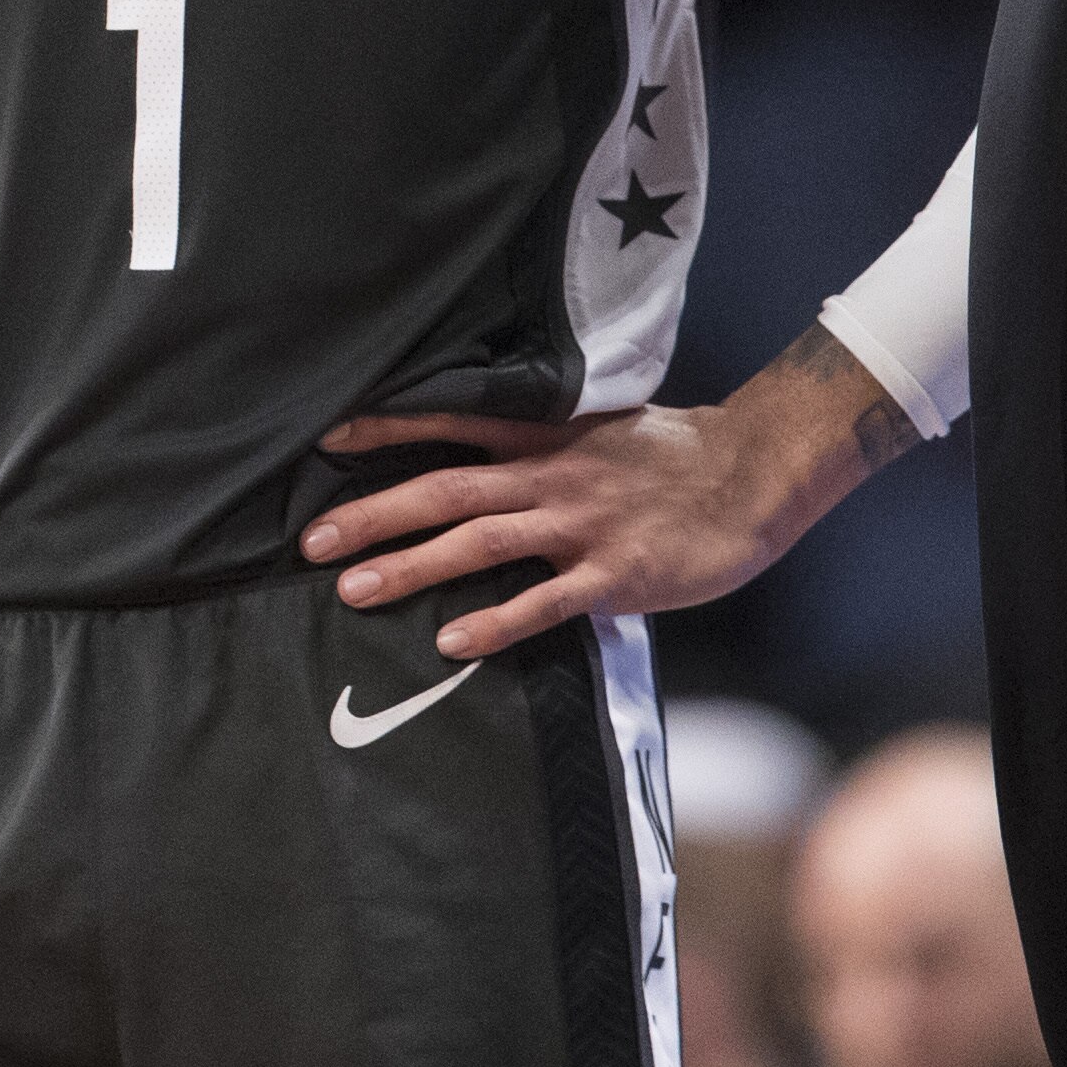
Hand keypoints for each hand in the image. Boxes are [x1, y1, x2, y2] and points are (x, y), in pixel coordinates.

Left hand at [306, 329, 918, 659]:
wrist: (754, 477)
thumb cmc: (674, 460)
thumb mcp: (601, 433)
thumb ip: (544, 447)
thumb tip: (488, 462)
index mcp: (548, 438)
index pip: (454, 425)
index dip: (389, 429)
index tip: (328, 438)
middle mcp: (554, 475)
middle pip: (448, 491)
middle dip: (376, 514)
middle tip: (312, 541)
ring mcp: (582, 525)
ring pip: (481, 543)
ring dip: (412, 566)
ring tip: (353, 590)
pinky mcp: (614, 573)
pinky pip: (544, 602)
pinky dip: (495, 620)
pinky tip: (450, 641)